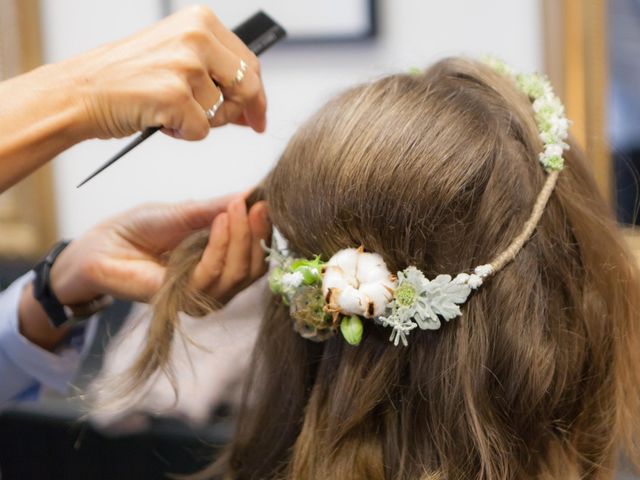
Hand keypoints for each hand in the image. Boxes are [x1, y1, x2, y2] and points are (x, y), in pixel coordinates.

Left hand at [49, 196, 270, 305]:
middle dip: (255, 234)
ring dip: (239, 238)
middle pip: (254, 267)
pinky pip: (213, 275)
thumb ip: (221, 207)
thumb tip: (254, 193)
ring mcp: (203, 294)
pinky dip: (219, 246)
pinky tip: (219, 221)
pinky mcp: (185, 300)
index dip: (264, 230)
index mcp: (222, 261)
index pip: (257, 254)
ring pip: (238, 273)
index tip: (264, 202)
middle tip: (251, 205)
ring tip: (232, 209)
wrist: (104, 244)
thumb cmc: (141, 227)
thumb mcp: (187, 210)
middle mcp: (217, 281)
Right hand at [57, 5, 265, 139]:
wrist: (80, 92)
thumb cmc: (125, 78)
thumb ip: (214, 71)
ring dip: (202, 122)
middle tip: (243, 127)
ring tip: (170, 112)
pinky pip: (202, 131)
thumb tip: (251, 104)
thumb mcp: (175, 57)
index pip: (249, 62)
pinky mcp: (175, 96)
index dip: (257, 94)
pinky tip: (161, 122)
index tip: (258, 114)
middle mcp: (197, 37)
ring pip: (222, 112)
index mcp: (200, 21)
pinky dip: (184, 135)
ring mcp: (186, 66)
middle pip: (247, 86)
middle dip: (243, 112)